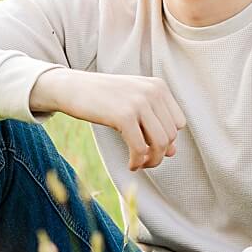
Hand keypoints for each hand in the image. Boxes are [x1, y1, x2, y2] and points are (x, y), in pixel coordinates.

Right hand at [29, 69, 186, 170]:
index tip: (151, 148)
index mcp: (158, 86)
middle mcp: (153, 92)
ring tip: (138, 165)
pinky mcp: (124, 116)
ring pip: (160, 144)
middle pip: (170, 135)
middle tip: (144, 162)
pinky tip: (130, 165)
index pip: (178, 123)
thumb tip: (172, 152)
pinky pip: (140, 148)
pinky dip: (137, 162)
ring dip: (151, 161)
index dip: (167, 140)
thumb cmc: (103, 98)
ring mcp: (139, 102)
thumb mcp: (133, 105)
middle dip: (159, 154)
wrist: (73, 87)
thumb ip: (154, 125)